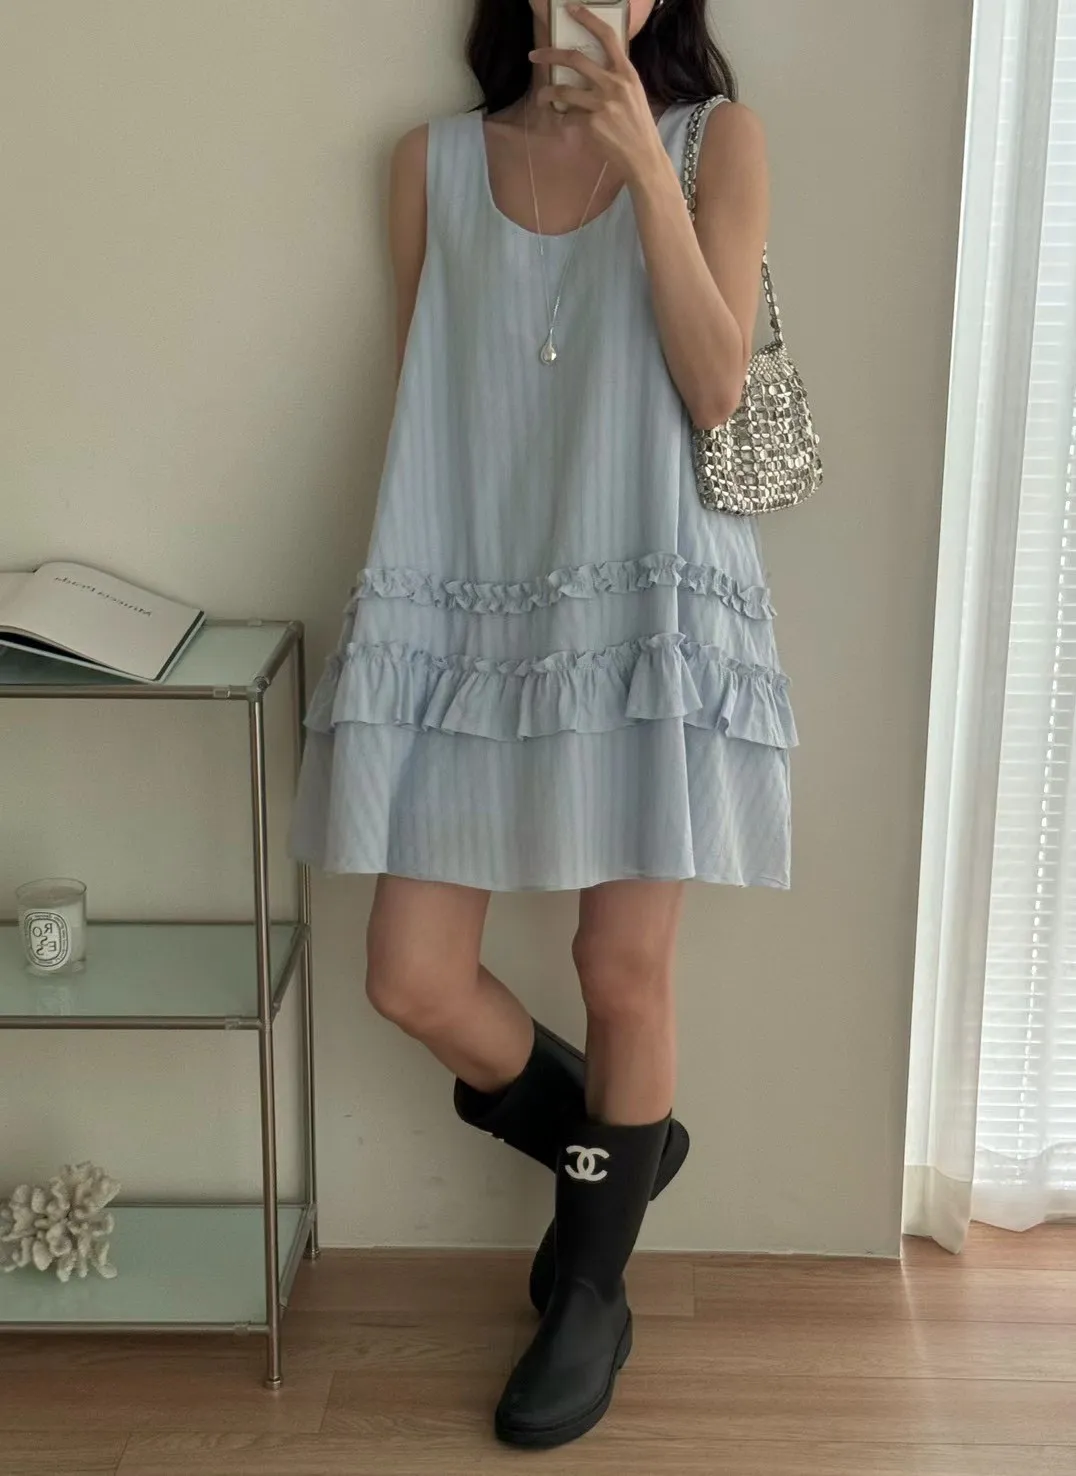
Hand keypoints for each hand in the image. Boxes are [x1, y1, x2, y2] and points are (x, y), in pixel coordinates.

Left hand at [529, 4, 666, 183]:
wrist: (643, 156)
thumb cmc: (638, 127)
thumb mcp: (633, 95)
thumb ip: (615, 80)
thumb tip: (592, 71)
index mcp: (627, 73)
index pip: (607, 37)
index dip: (588, 19)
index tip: (571, 9)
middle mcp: (614, 84)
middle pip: (574, 59)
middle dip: (549, 55)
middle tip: (534, 55)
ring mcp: (602, 104)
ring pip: (563, 91)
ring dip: (546, 93)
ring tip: (540, 97)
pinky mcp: (592, 123)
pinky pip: (569, 117)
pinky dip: (565, 120)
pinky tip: (568, 124)